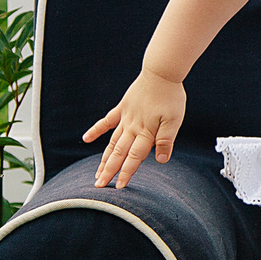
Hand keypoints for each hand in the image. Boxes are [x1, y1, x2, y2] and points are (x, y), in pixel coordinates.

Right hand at [83, 69, 187, 187]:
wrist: (161, 72)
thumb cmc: (171, 96)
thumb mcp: (174, 120)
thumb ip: (166, 140)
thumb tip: (160, 160)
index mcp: (146, 132)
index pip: (134, 158)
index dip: (126, 173)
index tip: (118, 187)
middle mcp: (132, 127)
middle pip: (119, 153)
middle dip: (109, 171)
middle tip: (99, 186)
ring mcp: (125, 117)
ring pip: (112, 142)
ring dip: (104, 158)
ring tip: (97, 173)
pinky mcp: (122, 108)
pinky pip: (107, 121)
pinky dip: (96, 130)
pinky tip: (86, 139)